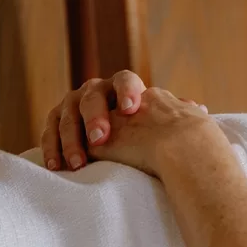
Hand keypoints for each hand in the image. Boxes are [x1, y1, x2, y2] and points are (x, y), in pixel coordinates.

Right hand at [39, 70, 214, 176]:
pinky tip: (57, 166)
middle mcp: (97, 89)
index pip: (125, 80)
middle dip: (95, 117)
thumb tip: (198, 108)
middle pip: (92, 95)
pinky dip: (51, 147)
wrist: (123, 137)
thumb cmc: (149, 131)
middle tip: (100, 140)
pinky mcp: (56, 119)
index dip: (127, 93)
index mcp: (124, 86)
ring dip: (71, 139)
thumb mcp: (160, 120)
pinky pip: (49, 130)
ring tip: (78, 164)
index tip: (132, 110)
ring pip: (67, 114)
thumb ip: (175, 112)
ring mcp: (74, 103)